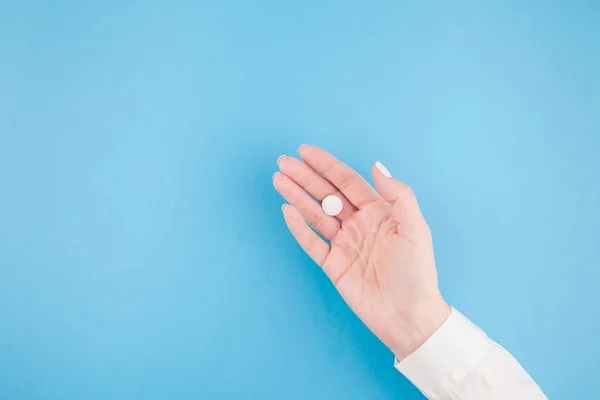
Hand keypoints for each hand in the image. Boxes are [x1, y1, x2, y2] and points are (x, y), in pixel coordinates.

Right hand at [273, 145, 450, 359]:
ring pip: (315, 214)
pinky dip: (299, 227)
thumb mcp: (415, 229)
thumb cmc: (417, 272)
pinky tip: (287, 210)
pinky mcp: (333, 265)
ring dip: (297, 196)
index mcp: (378, 212)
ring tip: (278, 180)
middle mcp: (358, 224)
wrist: (408, 315)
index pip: (346, 182)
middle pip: (326, 195)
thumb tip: (376, 166)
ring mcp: (344, 244)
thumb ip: (399, 195)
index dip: (326, 165)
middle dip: (305, 177)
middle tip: (283, 162)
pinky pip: (312, 242)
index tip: (305, 151)